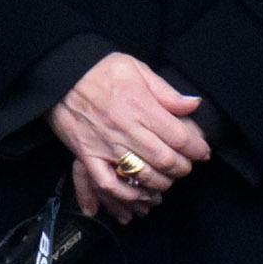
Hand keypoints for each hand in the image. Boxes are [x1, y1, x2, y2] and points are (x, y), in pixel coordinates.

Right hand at [48, 48, 211, 222]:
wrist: (60, 74)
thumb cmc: (100, 69)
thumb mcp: (137, 69)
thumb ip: (167, 92)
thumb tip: (194, 105)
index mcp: (141, 107)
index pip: (179, 137)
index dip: (197, 149)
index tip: (203, 152)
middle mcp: (126, 129)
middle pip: (165, 160)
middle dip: (182, 168)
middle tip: (186, 167)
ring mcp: (105, 145)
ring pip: (141, 175)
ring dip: (160, 183)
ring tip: (166, 179)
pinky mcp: (87, 155)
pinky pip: (107, 184)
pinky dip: (126, 195)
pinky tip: (138, 194)